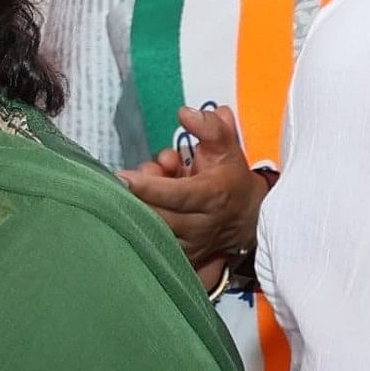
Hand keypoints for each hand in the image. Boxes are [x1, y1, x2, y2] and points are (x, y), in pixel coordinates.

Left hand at [117, 106, 264, 277]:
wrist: (248, 216)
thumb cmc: (230, 178)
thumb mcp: (226, 147)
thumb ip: (208, 126)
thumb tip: (185, 113)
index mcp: (213, 196)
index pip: (176, 195)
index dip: (148, 187)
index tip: (121, 177)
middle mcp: (201, 225)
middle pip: (157, 215)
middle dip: (138, 195)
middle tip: (129, 178)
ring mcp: (190, 245)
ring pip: (151, 230)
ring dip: (140, 207)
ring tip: (145, 191)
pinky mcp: (182, 257)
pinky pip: (151, 243)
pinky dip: (142, 223)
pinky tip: (146, 207)